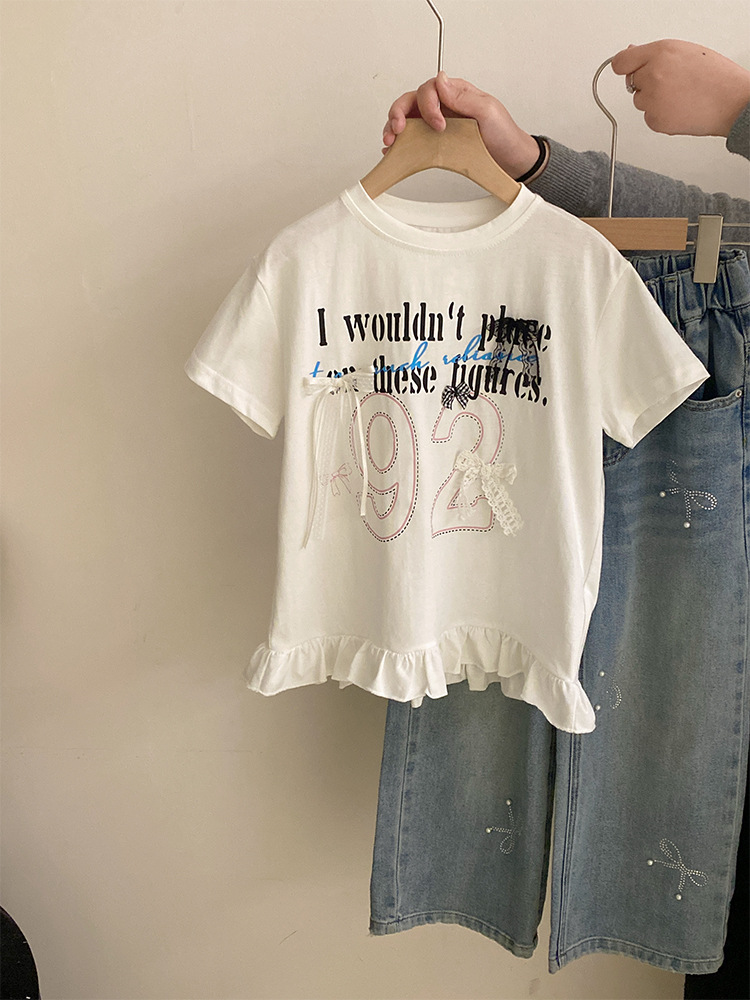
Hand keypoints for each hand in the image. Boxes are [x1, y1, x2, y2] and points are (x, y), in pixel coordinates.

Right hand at [382, 72, 540, 178]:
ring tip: (391, 140)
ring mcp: (437, 123)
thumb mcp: (488, 111)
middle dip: (399, 113)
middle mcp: (443, 106)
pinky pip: (412, 138)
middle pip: (410, 101)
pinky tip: (395, 150)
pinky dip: (400, 143)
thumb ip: (463, 96)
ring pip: (407, 118)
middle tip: (398, 130)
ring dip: (394, 127)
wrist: (510, 159)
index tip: (439, 125)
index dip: (428, 106)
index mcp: (455, 93)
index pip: (428, 89)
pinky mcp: (434, 141)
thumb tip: (440, 80)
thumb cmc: (503, 134)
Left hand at [611, 40, 749, 136]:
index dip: (624, 66)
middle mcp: (652, 74)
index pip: (622, 62)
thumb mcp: (685, 52)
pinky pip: (649, 118)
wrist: (730, 101)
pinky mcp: (655, 120)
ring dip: (653, 101)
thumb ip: (655, 54)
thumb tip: (633, 52)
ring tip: (680, 97)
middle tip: (671, 84)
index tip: (625, 70)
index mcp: (660, 52)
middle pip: (632, 83)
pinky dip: (660, 117)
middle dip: (646, 84)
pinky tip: (679, 109)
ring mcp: (652, 99)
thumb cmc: (714, 76)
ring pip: (640, 102)